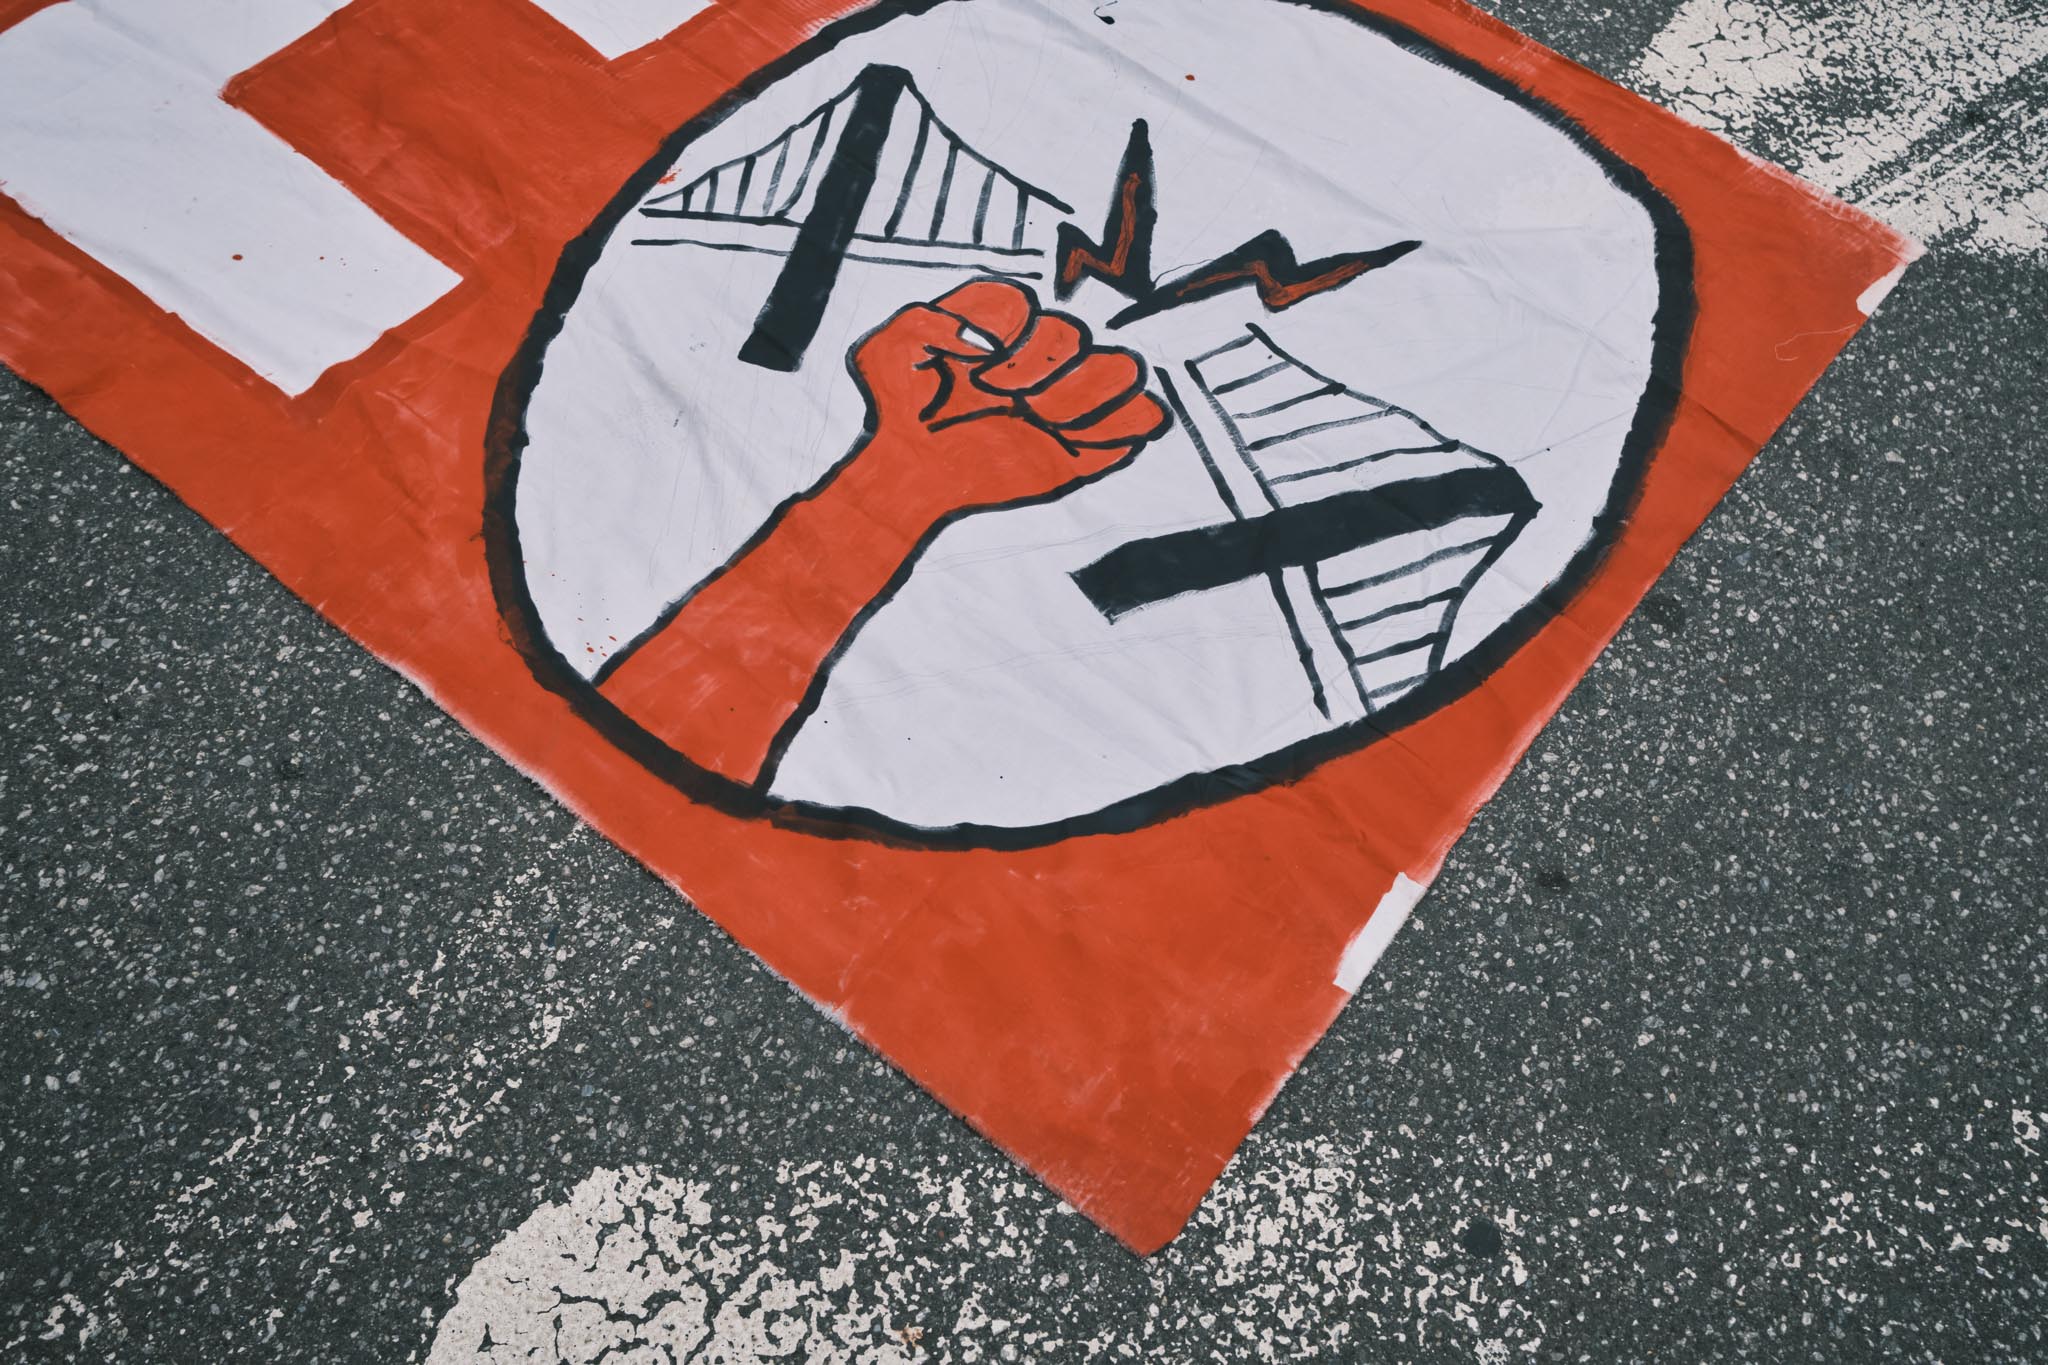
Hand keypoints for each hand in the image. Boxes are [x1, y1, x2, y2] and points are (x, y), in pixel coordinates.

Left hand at [846, 278, 1170, 521]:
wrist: (913, 472)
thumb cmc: (900, 409)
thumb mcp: (883, 352)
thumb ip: (922, 323)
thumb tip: (984, 342)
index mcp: (1002, 327)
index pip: (1028, 308)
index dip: (1009, 340)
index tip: (978, 378)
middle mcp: (1042, 355)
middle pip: (1076, 335)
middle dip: (1043, 370)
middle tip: (1011, 403)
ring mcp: (1070, 397)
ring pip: (1124, 370)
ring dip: (1087, 396)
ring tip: (1047, 422)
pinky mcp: (1090, 443)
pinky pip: (1142, 420)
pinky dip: (1124, 426)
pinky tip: (1073, 441)